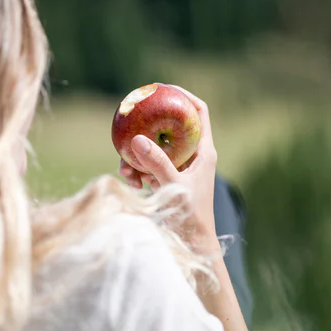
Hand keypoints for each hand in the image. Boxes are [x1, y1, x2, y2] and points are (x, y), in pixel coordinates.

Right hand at [118, 85, 218, 251]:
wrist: (194, 243)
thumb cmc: (192, 216)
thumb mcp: (173, 187)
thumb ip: (156, 164)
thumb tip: (137, 140)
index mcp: (204, 152)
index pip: (199, 112)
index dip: (183, 95)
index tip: (162, 87)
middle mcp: (193, 157)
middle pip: (171, 127)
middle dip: (150, 126)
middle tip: (131, 118)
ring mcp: (180, 169)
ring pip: (156, 149)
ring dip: (138, 155)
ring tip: (126, 170)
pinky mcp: (168, 181)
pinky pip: (149, 167)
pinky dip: (138, 171)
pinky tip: (130, 182)